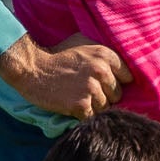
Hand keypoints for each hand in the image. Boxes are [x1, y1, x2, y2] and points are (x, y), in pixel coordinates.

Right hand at [0, 33, 132, 120]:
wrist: (32, 69)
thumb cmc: (58, 55)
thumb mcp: (83, 43)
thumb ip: (104, 52)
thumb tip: (124, 64)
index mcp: (106, 55)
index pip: (127, 77)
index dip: (116, 82)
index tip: (104, 84)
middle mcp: (102, 71)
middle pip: (117, 95)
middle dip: (105, 96)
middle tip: (87, 92)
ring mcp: (91, 89)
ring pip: (105, 108)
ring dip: (94, 107)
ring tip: (78, 99)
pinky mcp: (81, 105)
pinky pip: (92, 117)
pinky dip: (84, 116)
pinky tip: (73, 107)